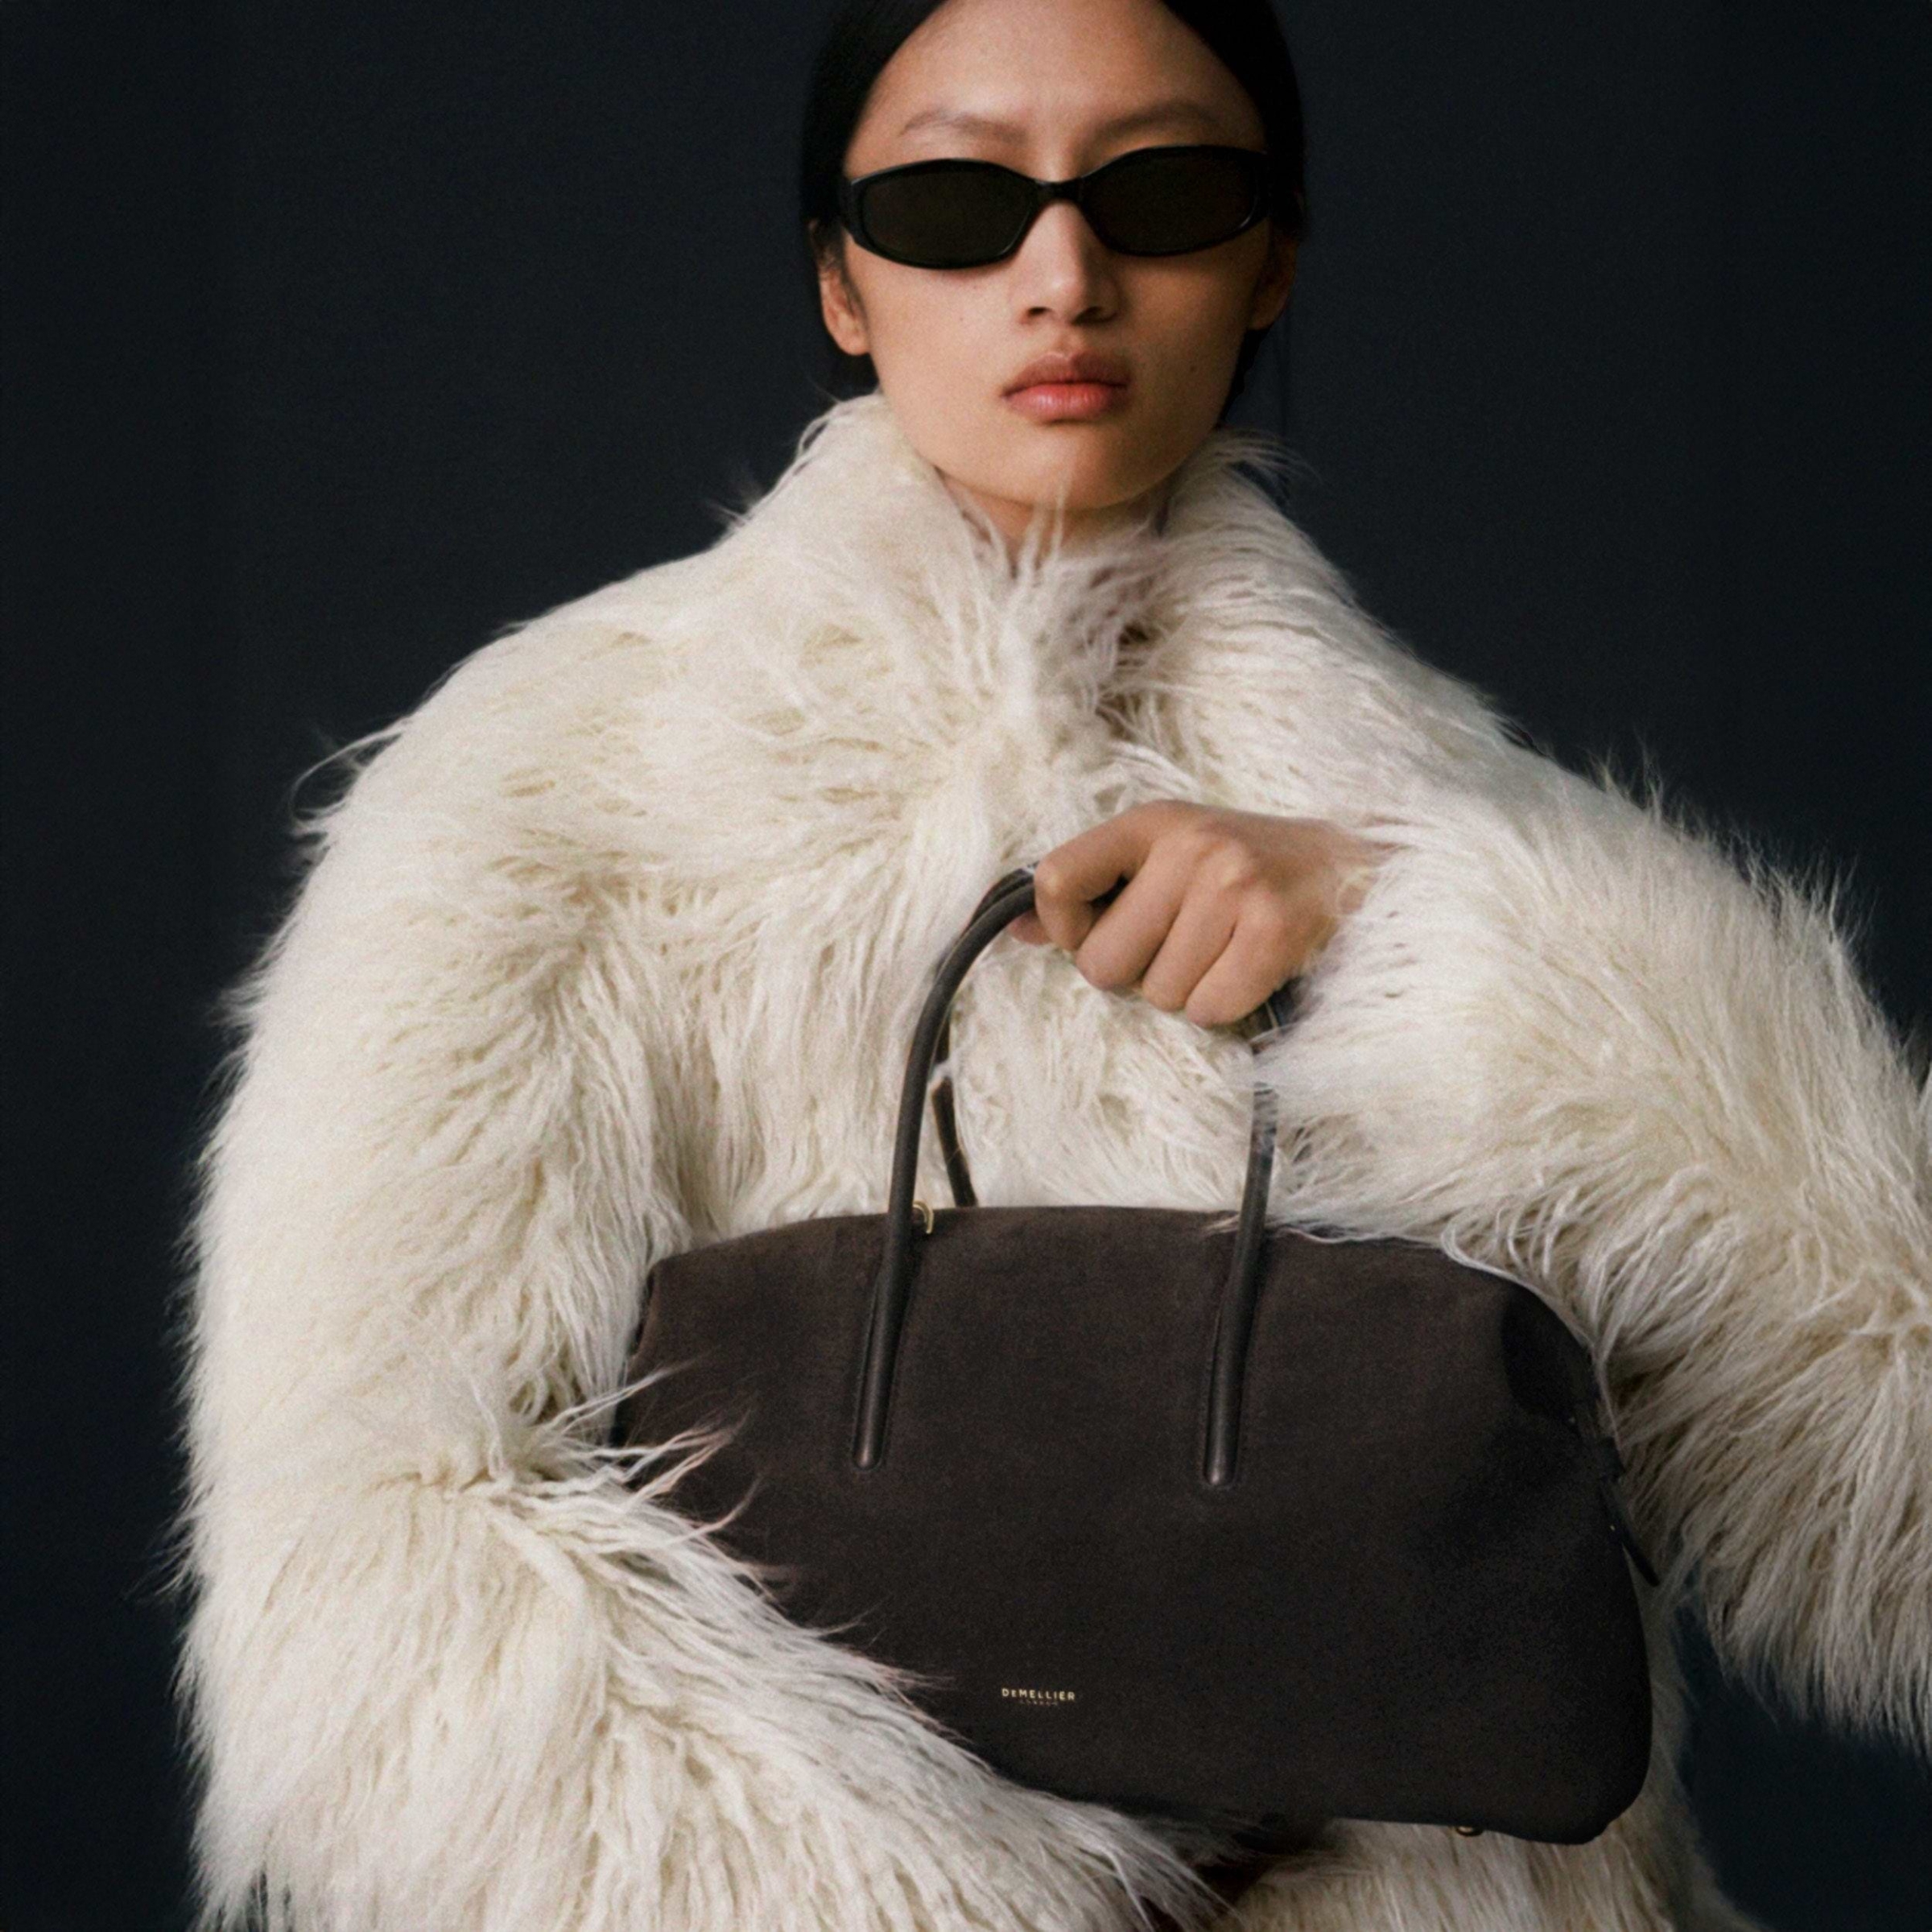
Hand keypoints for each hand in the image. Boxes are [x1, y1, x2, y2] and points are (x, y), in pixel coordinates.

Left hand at [1008, 801, 1390, 1028]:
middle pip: (1103, 963)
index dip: (1064, 927)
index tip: (1096, 932)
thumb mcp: (1165, 858)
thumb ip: (1091, 890)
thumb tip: (1014, 931)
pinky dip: (1223, 1007)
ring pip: (1158, 995)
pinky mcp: (1274, 932)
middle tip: (1177, 948)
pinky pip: (1208, 1010)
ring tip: (1220, 953)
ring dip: (1184, 992)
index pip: (1056, 879)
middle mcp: (1190, 848)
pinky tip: (1245, 971)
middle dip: (1134, 975)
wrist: (1350, 869)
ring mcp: (1235, 887)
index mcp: (1151, 822)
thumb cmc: (1243, 870)